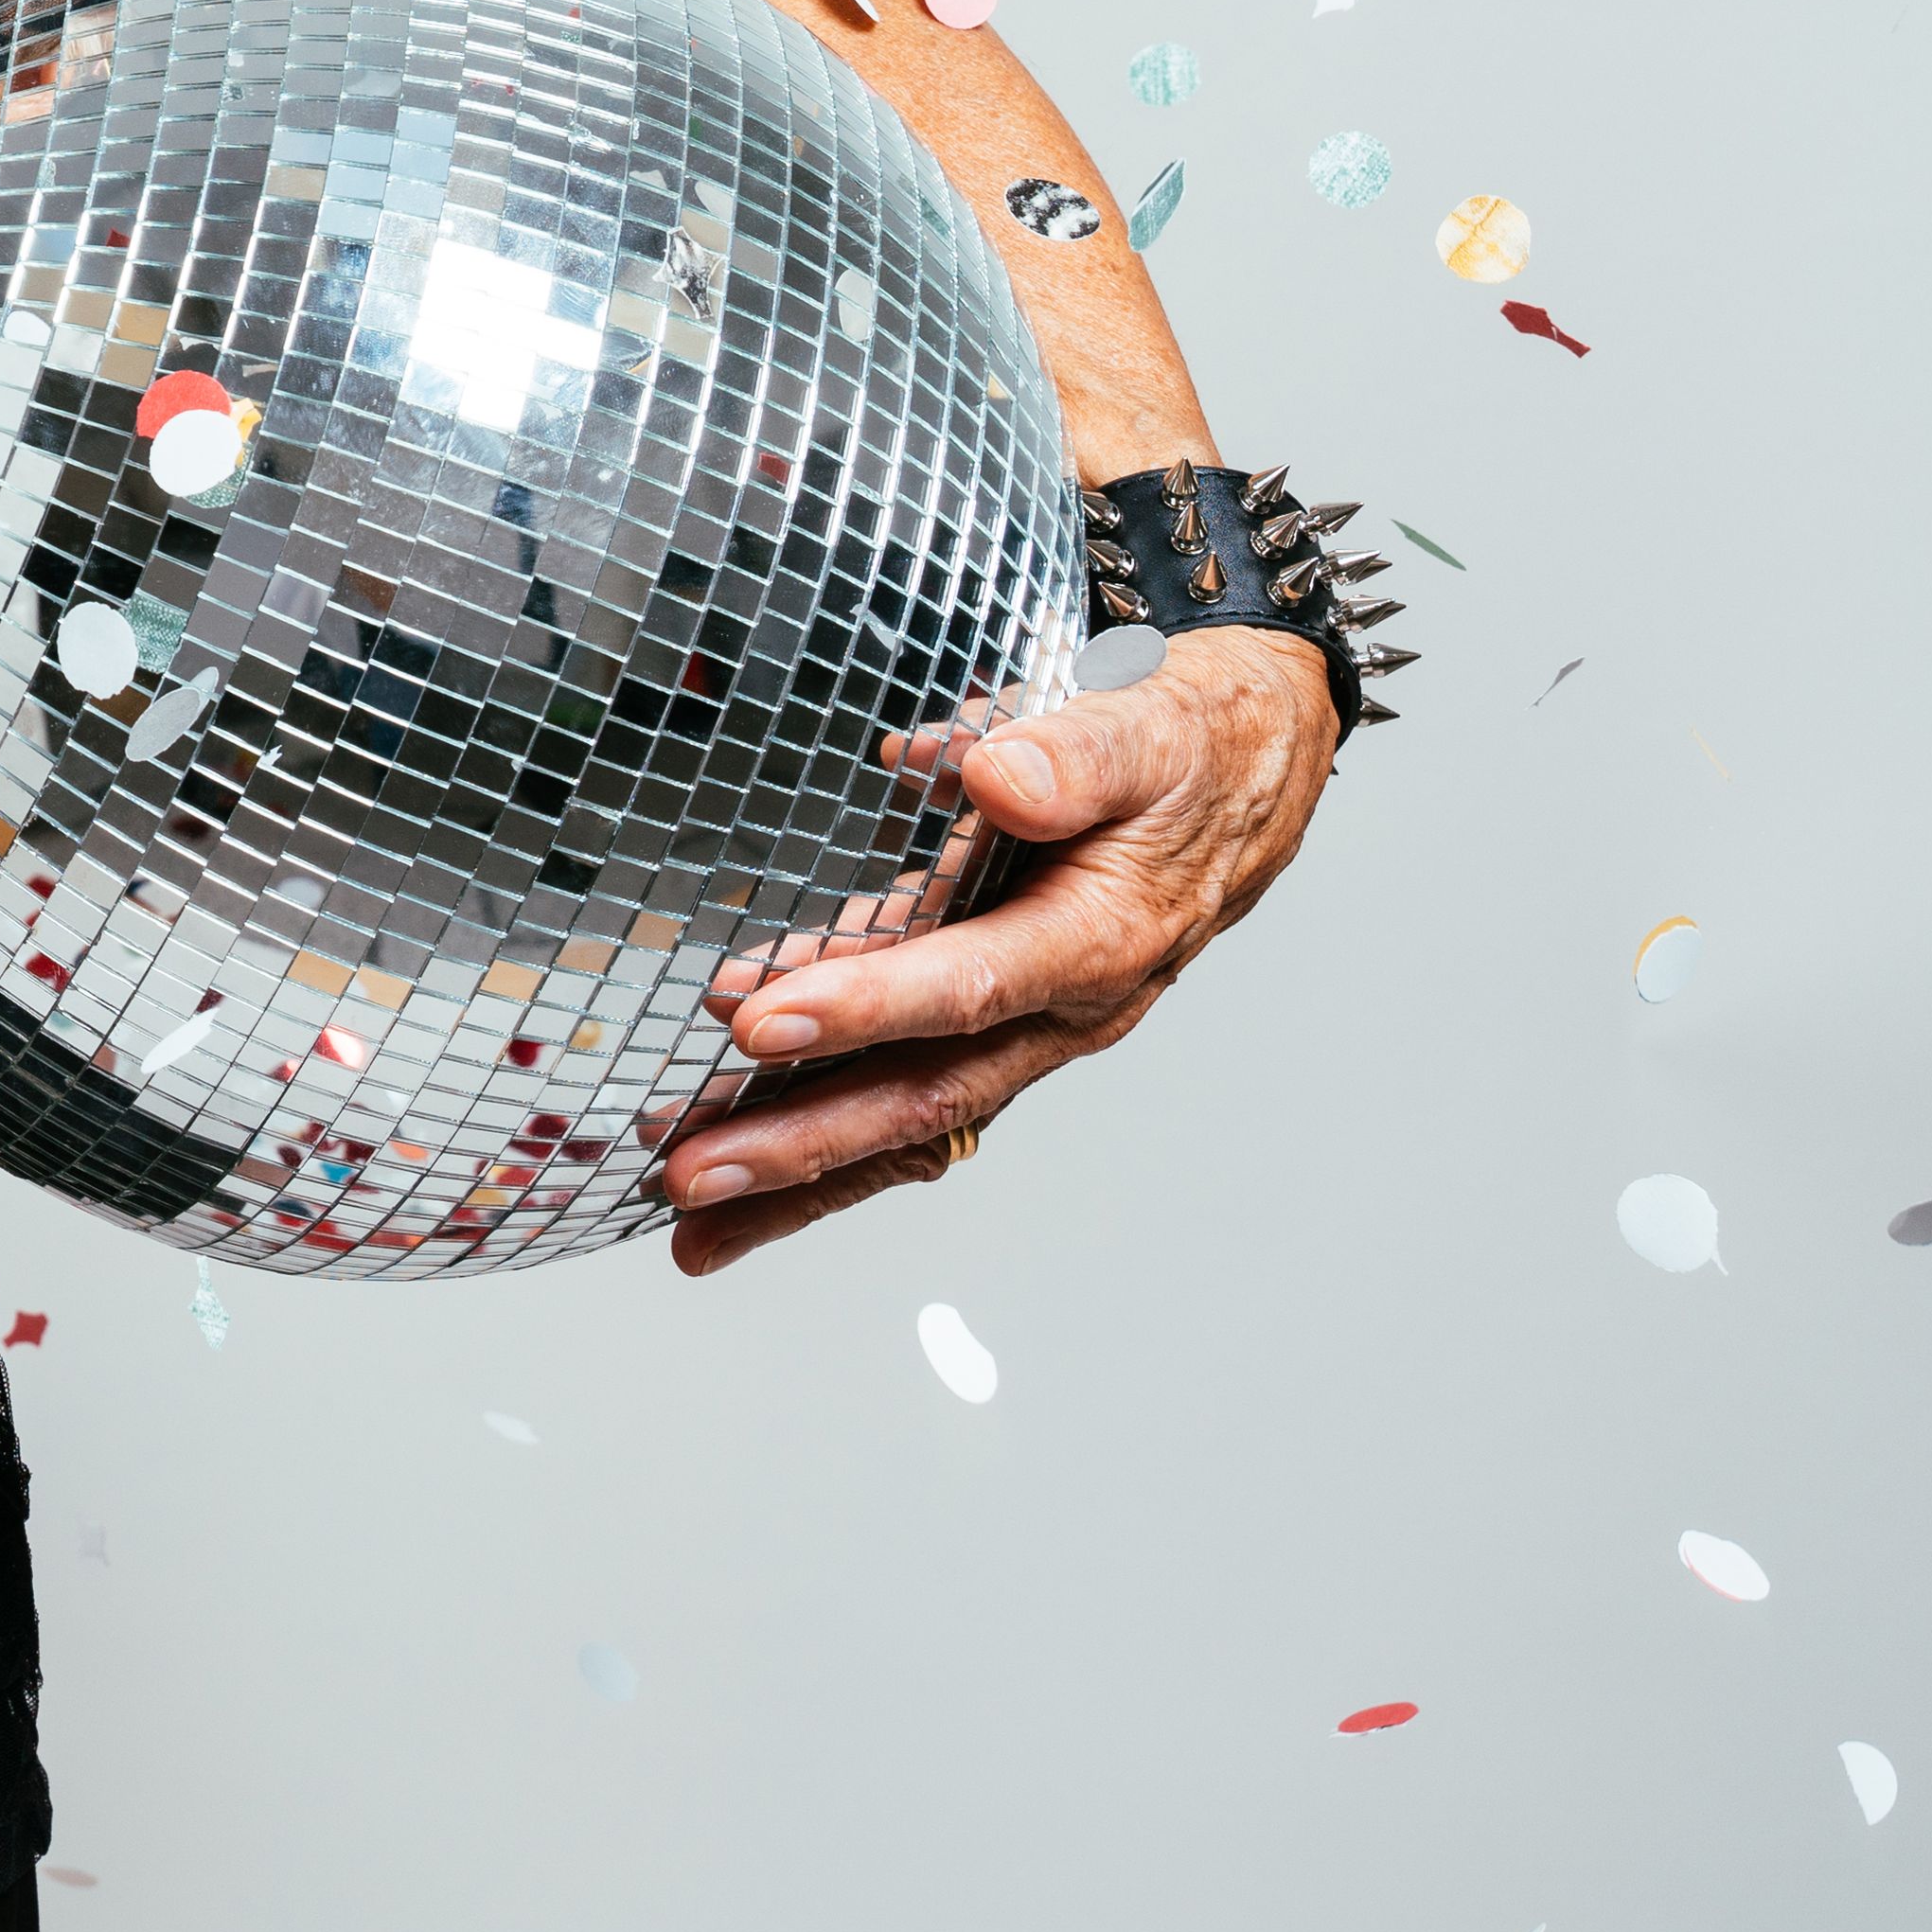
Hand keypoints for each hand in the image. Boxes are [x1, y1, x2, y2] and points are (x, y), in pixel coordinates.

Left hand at [653, 627, 1336, 1275]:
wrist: (1244, 778)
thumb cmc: (1190, 756)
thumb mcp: (1148, 730)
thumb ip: (1073, 756)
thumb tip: (994, 775)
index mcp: (1096, 940)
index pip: (966, 988)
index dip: (862, 1011)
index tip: (757, 1024)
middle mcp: (1058, 1008)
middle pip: (921, 1095)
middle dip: (800, 1146)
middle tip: (687, 1177)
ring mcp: (1023, 1024)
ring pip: (904, 1112)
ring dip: (795, 1162)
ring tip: (687, 1201)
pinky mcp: (990, 1015)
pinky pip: (902, 1077)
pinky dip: (821, 1107)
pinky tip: (732, 1116)